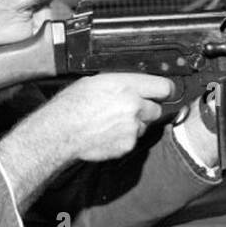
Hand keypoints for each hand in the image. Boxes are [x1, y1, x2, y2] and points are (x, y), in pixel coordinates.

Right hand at [40, 71, 174, 161]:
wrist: (60, 132)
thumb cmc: (72, 104)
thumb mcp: (97, 81)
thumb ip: (122, 83)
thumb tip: (134, 85)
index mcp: (127, 86)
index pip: (164, 87)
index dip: (164, 90)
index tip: (163, 92)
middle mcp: (134, 106)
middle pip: (157, 109)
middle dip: (147, 109)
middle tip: (130, 109)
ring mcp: (132, 128)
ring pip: (144, 126)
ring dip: (135, 124)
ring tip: (111, 122)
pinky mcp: (127, 145)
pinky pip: (132, 140)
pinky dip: (124, 137)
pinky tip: (107, 133)